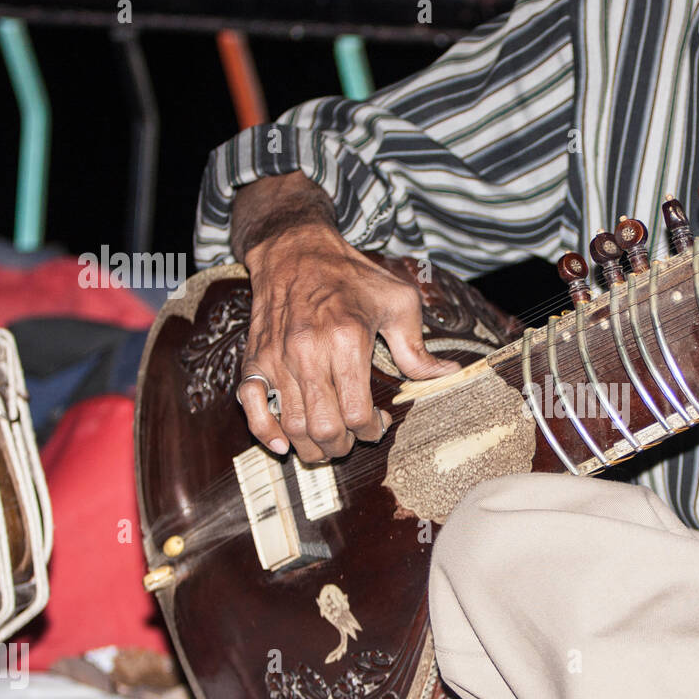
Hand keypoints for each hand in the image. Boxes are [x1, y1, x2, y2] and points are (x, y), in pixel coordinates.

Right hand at [238, 222, 457, 461]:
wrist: (296, 251)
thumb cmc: (351, 277)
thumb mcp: (398, 302)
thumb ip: (418, 347)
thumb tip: (447, 374)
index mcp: (347, 339)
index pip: (357, 412)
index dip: (371, 431)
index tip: (377, 425)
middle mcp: (308, 352)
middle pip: (324, 427)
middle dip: (343, 446)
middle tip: (353, 439)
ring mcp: (277, 358)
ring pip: (292, 425)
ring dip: (312, 446)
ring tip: (328, 441)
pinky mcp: (255, 359)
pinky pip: (251, 405)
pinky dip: (265, 431)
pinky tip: (282, 443)